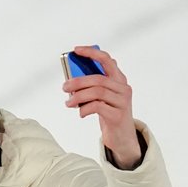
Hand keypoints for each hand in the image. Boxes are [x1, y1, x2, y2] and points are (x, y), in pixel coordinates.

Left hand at [62, 46, 141, 168]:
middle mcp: (123, 88)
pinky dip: (84, 109)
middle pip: (98, 79)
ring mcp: (122, 101)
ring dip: (78, 97)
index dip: (92, 53)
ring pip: (97, 92)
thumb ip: (91, 86)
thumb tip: (70, 80)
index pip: (107, 60)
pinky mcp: (118, 115)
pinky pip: (97, 107)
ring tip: (69, 103)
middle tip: (64, 87)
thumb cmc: (107, 112)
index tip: (76, 50)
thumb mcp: (101, 97)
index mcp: (119, 79)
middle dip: (78, 81)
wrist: (122, 136)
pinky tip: (81, 113)